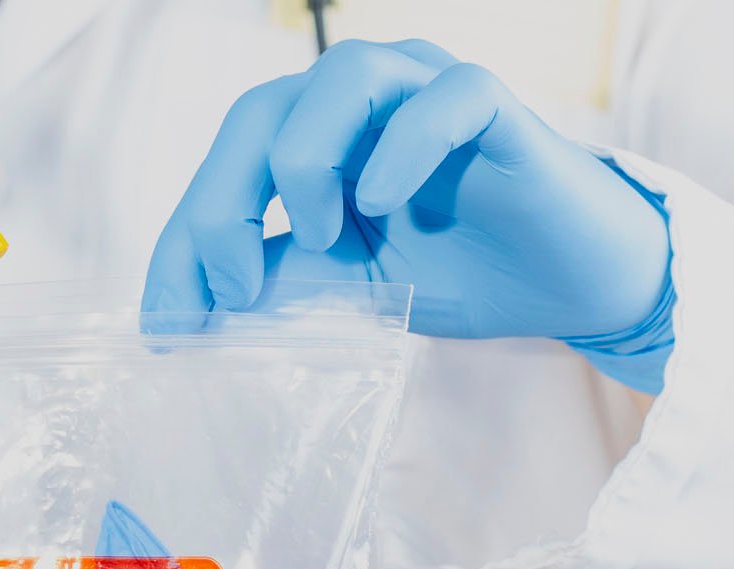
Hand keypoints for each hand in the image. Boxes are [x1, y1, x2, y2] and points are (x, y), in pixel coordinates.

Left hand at [144, 40, 674, 389]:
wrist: (564, 284)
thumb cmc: (453, 270)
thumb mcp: (342, 292)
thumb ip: (274, 288)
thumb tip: (187, 320)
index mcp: (314, 137)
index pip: (223, 168)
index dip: (182, 242)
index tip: (168, 326)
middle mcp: (362, 100)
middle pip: (261, 112)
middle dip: (223, 202)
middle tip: (235, 283)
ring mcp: (428, 91)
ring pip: (341, 76)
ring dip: (306, 160)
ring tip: (322, 239)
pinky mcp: (497, 107)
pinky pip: (446, 97)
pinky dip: (403, 146)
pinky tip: (383, 206)